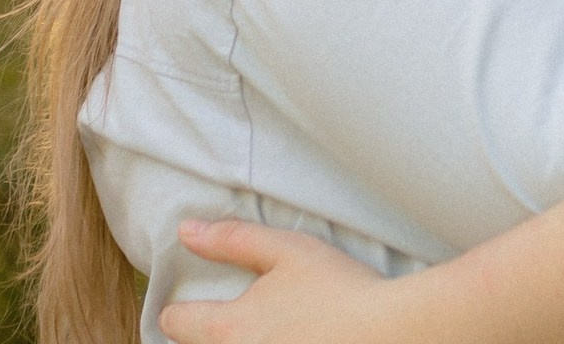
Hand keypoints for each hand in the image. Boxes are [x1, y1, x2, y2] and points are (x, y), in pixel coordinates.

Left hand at [159, 220, 381, 343]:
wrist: (387, 333)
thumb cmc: (337, 288)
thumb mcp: (288, 250)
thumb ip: (233, 240)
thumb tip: (185, 231)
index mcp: (228, 329)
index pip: (176, 322)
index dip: (182, 309)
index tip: (194, 306)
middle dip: (208, 336)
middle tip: (241, 319)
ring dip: (236, 342)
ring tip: (269, 331)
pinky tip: (291, 339)